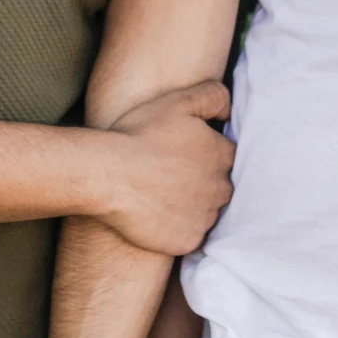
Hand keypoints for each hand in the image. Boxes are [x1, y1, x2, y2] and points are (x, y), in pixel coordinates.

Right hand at [98, 82, 232, 254]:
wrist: (108, 175)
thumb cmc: (139, 135)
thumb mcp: (178, 102)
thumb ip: (213, 97)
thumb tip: (229, 111)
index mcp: (220, 155)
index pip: (227, 157)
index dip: (207, 155)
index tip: (185, 156)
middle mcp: (219, 188)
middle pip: (221, 186)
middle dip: (204, 182)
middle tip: (173, 176)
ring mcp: (204, 216)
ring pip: (207, 212)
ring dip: (193, 206)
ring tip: (163, 196)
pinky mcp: (188, 240)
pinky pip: (191, 236)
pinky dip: (179, 228)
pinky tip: (159, 217)